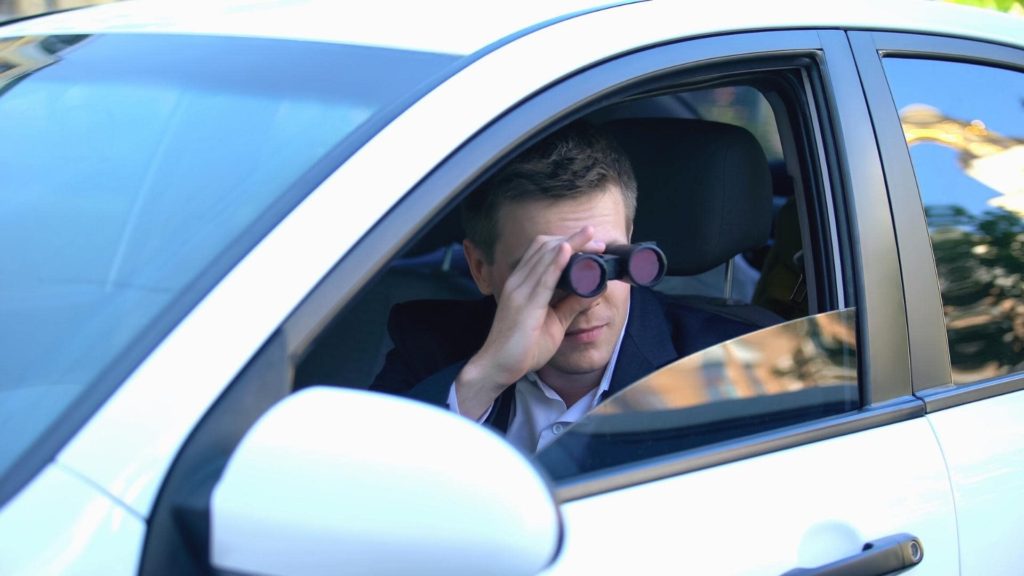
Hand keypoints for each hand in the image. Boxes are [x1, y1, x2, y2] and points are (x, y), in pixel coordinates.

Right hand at [455, 226, 604, 418]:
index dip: (567, 242)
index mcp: (523, 284)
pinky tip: (569, 250)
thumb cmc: (523, 348)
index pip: (543, 252)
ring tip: (592, 238)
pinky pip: (543, 277)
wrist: (498, 367)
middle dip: (574, 239)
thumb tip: (594, 290)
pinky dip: (557, 261)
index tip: (591, 242)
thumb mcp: (555, 323)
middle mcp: (519, 282)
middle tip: (598, 239)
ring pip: (545, 256)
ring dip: (571, 244)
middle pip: (545, 247)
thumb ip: (571, 306)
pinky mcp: (524, 303)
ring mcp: (519, 290)